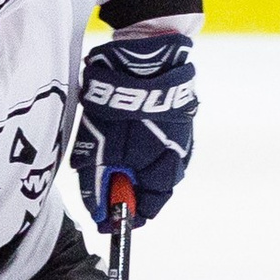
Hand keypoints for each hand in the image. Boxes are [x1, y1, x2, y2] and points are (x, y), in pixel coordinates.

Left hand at [71, 32, 194, 229]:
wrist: (144, 59)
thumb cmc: (120, 108)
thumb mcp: (101, 151)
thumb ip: (100, 185)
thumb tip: (100, 215)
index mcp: (165, 171)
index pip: (148, 209)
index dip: (124, 217)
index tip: (102, 220)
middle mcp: (179, 158)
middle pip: (150, 189)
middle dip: (124, 190)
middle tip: (99, 183)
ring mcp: (180, 137)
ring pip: (152, 167)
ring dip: (130, 168)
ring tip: (106, 154)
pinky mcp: (175, 120)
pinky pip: (156, 146)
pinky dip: (138, 149)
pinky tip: (121, 136)